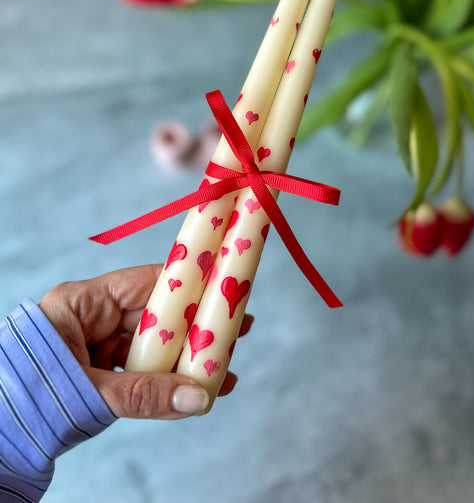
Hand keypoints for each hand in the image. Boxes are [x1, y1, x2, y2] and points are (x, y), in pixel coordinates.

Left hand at [39, 264, 251, 419]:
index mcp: (82, 302)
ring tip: (224, 369)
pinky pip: (141, 370)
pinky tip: (195, 391)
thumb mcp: (89, 392)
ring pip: (151, 345)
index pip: (146, 283)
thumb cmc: (26, 401)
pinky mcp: (100, 370)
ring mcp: (97, 344)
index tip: (223, 287)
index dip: (186, 285)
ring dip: (184, 359)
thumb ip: (145, 395)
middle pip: (155, 315)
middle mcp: (92, 317)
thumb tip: (199, 398)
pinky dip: (166, 381)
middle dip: (194, 328)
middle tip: (235, 329)